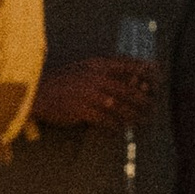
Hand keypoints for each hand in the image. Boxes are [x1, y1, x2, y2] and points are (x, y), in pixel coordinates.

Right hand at [34, 55, 158, 130]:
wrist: (37, 93)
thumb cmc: (61, 81)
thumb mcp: (82, 68)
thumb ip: (102, 70)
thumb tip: (127, 77)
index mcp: (96, 64)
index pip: (127, 65)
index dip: (144, 70)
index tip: (157, 75)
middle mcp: (95, 77)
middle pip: (128, 89)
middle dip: (144, 99)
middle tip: (153, 106)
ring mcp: (89, 94)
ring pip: (120, 106)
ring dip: (133, 115)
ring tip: (142, 120)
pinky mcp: (83, 110)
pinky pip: (105, 120)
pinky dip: (115, 126)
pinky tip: (120, 129)